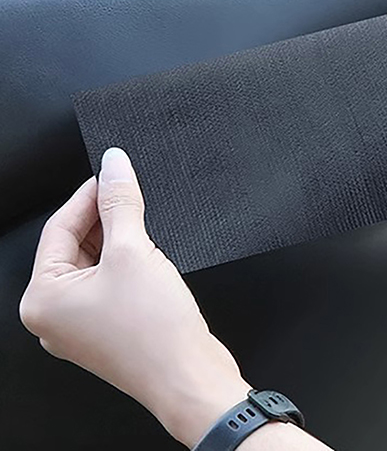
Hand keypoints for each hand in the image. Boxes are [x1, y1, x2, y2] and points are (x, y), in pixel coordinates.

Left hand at [19, 148, 257, 446]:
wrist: (189, 377)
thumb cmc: (153, 332)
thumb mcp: (134, 251)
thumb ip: (121, 203)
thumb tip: (114, 165)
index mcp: (42, 299)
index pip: (59, 228)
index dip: (89, 194)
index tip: (113, 171)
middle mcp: (55, 315)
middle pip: (75, 244)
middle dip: (104, 215)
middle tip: (132, 188)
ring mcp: (82, 324)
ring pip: (95, 262)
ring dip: (119, 236)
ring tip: (145, 217)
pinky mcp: (109, 327)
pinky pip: (111, 280)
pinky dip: (128, 259)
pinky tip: (151, 248)